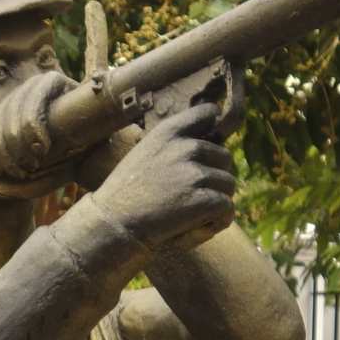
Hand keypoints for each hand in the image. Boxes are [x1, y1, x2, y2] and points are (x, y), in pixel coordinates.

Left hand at [0, 67, 80, 198]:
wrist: (99, 151)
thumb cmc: (65, 164)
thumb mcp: (36, 181)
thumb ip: (13, 188)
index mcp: (5, 118)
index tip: (7, 173)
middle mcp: (16, 98)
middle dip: (7, 153)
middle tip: (25, 170)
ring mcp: (33, 86)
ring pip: (10, 113)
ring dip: (19, 143)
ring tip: (35, 160)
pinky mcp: (52, 80)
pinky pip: (32, 100)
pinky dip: (33, 126)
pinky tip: (43, 145)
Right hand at [86, 100, 235, 247]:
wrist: (111, 225)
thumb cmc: (123, 195)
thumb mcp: (142, 155)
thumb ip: (171, 146)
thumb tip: (205, 148)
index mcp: (168, 132)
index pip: (207, 112)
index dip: (215, 128)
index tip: (211, 145)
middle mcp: (185, 147)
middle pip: (225, 157)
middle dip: (215, 177)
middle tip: (195, 196)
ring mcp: (195, 173)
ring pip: (229, 184)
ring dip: (217, 201)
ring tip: (194, 215)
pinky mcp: (202, 199)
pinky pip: (227, 208)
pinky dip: (218, 221)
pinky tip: (199, 227)